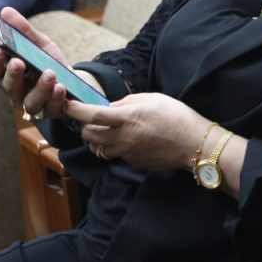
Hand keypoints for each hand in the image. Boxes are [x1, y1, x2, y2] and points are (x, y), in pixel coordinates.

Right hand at [0, 6, 102, 119]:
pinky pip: (51, 108)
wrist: (74, 81)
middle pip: (8, 87)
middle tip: (19, 62)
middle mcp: (16, 92)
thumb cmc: (48, 62)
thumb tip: (5, 11)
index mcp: (8, 75)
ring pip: (30, 102)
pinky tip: (61, 87)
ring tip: (50, 74)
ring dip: (39, 88)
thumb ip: (23, 30)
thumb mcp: (38, 44)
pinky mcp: (51, 112)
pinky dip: (55, 98)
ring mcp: (33, 104)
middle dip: (13, 75)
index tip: (0, 48)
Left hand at [66, 93, 208, 171]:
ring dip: (95, 139)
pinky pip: (114, 155)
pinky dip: (111, 147)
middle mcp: (123, 138)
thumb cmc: (176, 116)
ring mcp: (127, 153)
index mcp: (127, 118)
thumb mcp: (152, 99)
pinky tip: (124, 139)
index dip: (76, 110)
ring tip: (104, 129)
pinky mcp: (132, 162)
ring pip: (98, 148)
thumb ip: (127, 102)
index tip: (68, 104)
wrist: (193, 144)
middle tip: (90, 118)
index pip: (93, 115)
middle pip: (89, 135)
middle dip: (84, 126)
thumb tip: (111, 107)